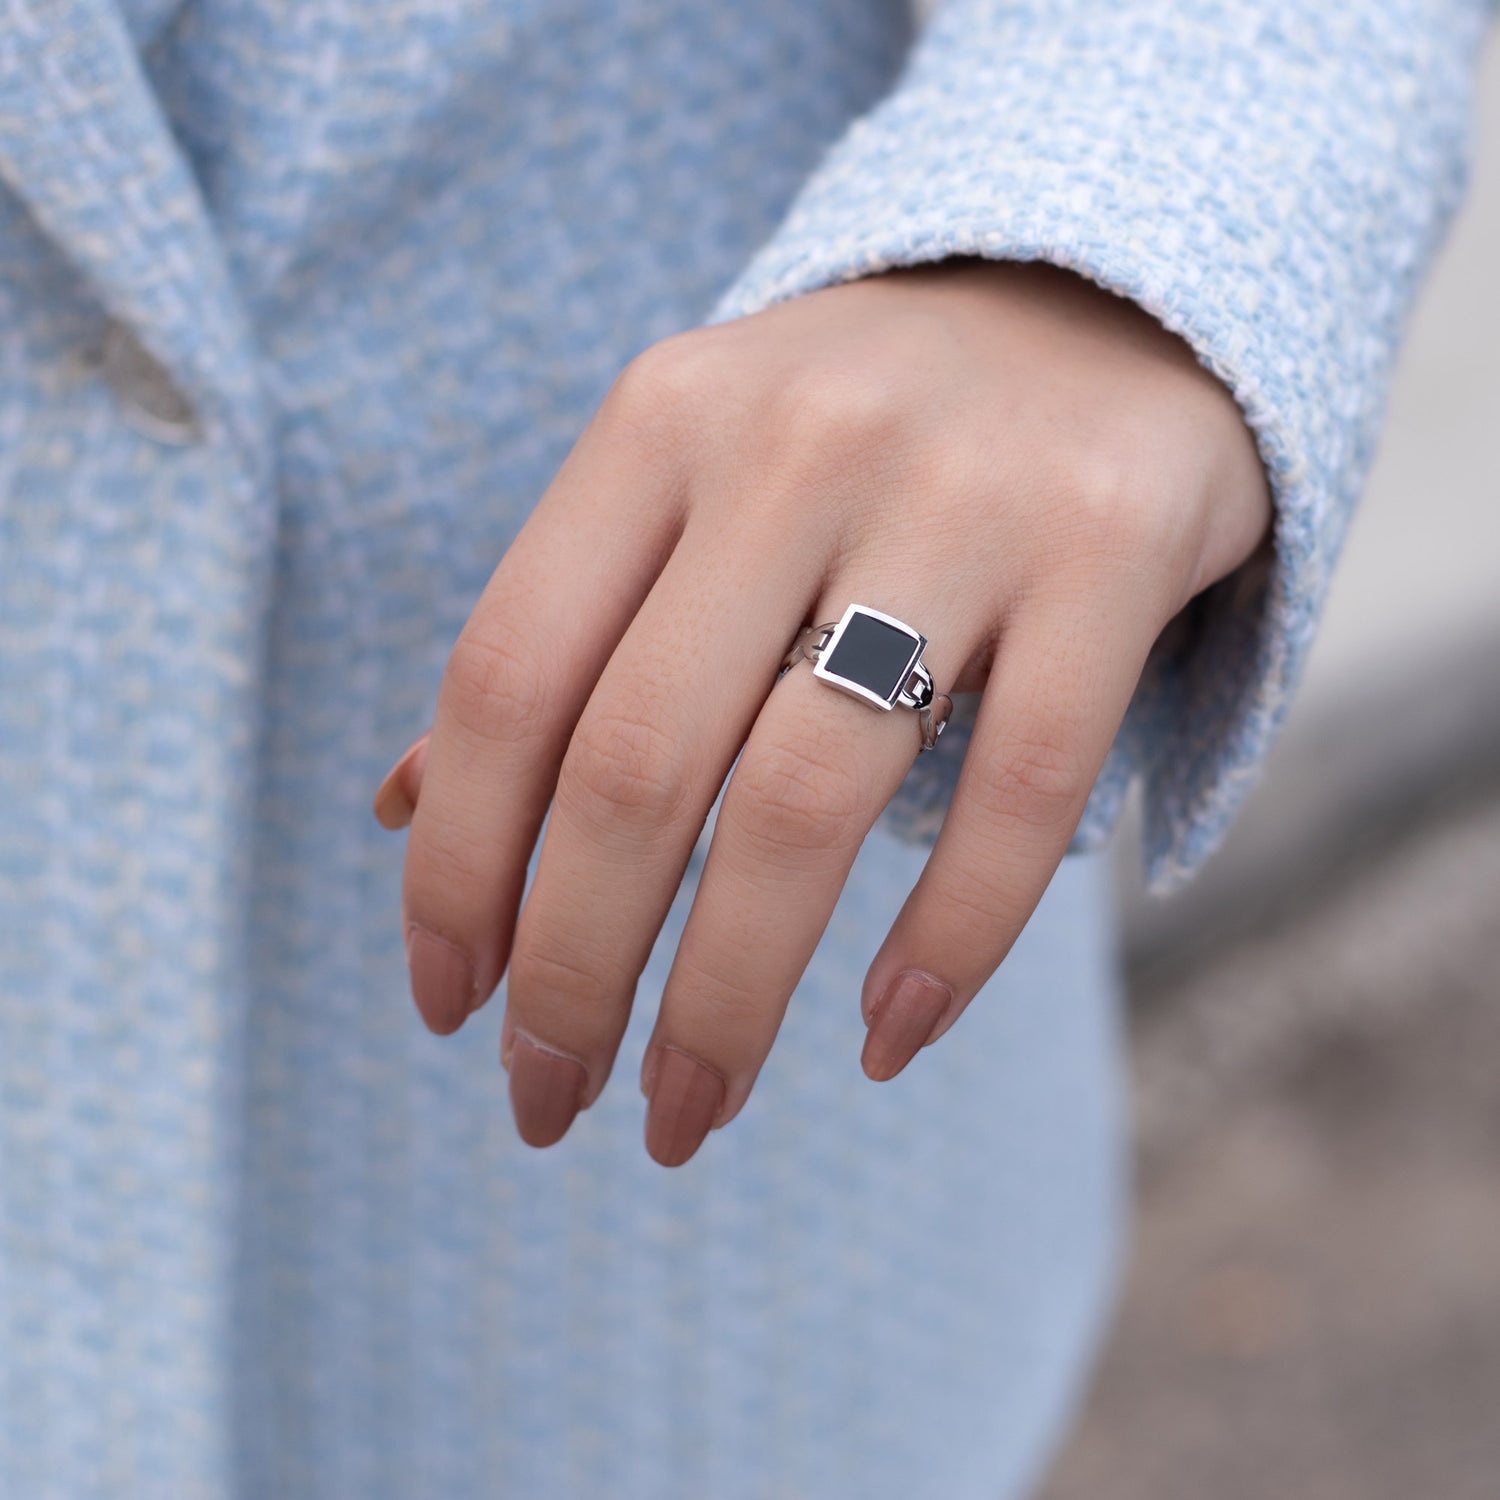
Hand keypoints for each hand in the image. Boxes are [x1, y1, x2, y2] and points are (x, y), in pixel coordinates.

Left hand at [373, 257, 1271, 1165]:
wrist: (1102, 298)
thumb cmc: (858, 437)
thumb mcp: (691, 484)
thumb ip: (567, 632)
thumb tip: (408, 814)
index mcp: (660, 422)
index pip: (507, 679)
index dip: (458, 870)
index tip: (446, 1006)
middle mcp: (794, 443)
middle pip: (639, 766)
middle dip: (575, 972)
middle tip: (552, 1102)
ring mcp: (963, 493)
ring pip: (809, 800)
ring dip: (728, 998)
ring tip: (686, 1111)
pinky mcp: (1112, 550)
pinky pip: (1018, 794)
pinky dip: (946, 942)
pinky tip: (883, 1035)